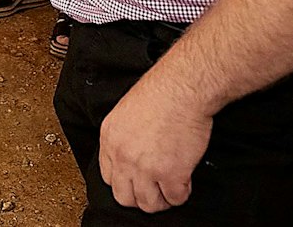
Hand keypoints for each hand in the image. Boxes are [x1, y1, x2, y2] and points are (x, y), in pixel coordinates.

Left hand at [98, 75, 209, 212]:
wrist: (181, 89)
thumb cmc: (161, 93)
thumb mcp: (126, 113)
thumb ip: (124, 137)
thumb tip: (132, 155)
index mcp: (109, 140)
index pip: (108, 178)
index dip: (125, 182)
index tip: (136, 181)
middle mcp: (122, 157)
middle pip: (124, 197)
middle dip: (140, 197)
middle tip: (154, 190)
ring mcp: (145, 168)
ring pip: (148, 204)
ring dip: (161, 199)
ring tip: (170, 189)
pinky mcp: (171, 174)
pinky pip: (175, 199)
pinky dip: (181, 194)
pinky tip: (185, 181)